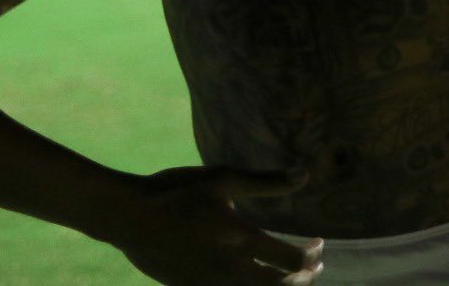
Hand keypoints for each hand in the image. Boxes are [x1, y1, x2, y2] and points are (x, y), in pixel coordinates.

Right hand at [108, 167, 322, 284]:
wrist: (130, 216)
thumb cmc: (176, 191)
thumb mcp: (222, 179)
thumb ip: (267, 181)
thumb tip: (305, 173)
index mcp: (243, 239)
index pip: (292, 260)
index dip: (311, 255)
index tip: (318, 245)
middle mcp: (233, 269)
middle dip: (303, 279)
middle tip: (313, 267)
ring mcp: (213, 284)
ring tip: (289, 280)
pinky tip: (251, 281)